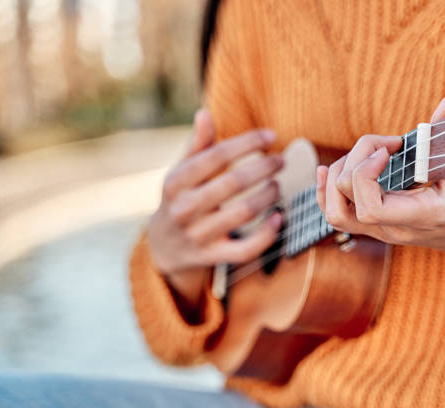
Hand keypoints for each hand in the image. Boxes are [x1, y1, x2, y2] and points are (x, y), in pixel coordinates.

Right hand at [148, 109, 282, 306]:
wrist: (163, 247)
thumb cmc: (180, 198)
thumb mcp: (181, 172)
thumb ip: (197, 146)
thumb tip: (205, 113)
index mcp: (176, 182)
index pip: (216, 156)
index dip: (247, 143)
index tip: (271, 137)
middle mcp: (184, 208)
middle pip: (232, 183)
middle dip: (263, 168)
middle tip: (281, 161)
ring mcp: (197, 235)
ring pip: (242, 213)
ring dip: (268, 196)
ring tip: (278, 185)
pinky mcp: (211, 256)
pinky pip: (244, 249)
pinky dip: (266, 234)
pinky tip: (279, 218)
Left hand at [317, 96, 444, 287]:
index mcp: (420, 217)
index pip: (370, 209)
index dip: (365, 174)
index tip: (387, 150)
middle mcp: (395, 229)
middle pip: (346, 202)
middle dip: (355, 161)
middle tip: (385, 144)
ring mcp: (382, 232)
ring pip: (335, 213)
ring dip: (337, 176)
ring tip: (363, 154)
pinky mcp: (376, 227)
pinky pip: (338, 215)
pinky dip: (327, 190)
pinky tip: (330, 169)